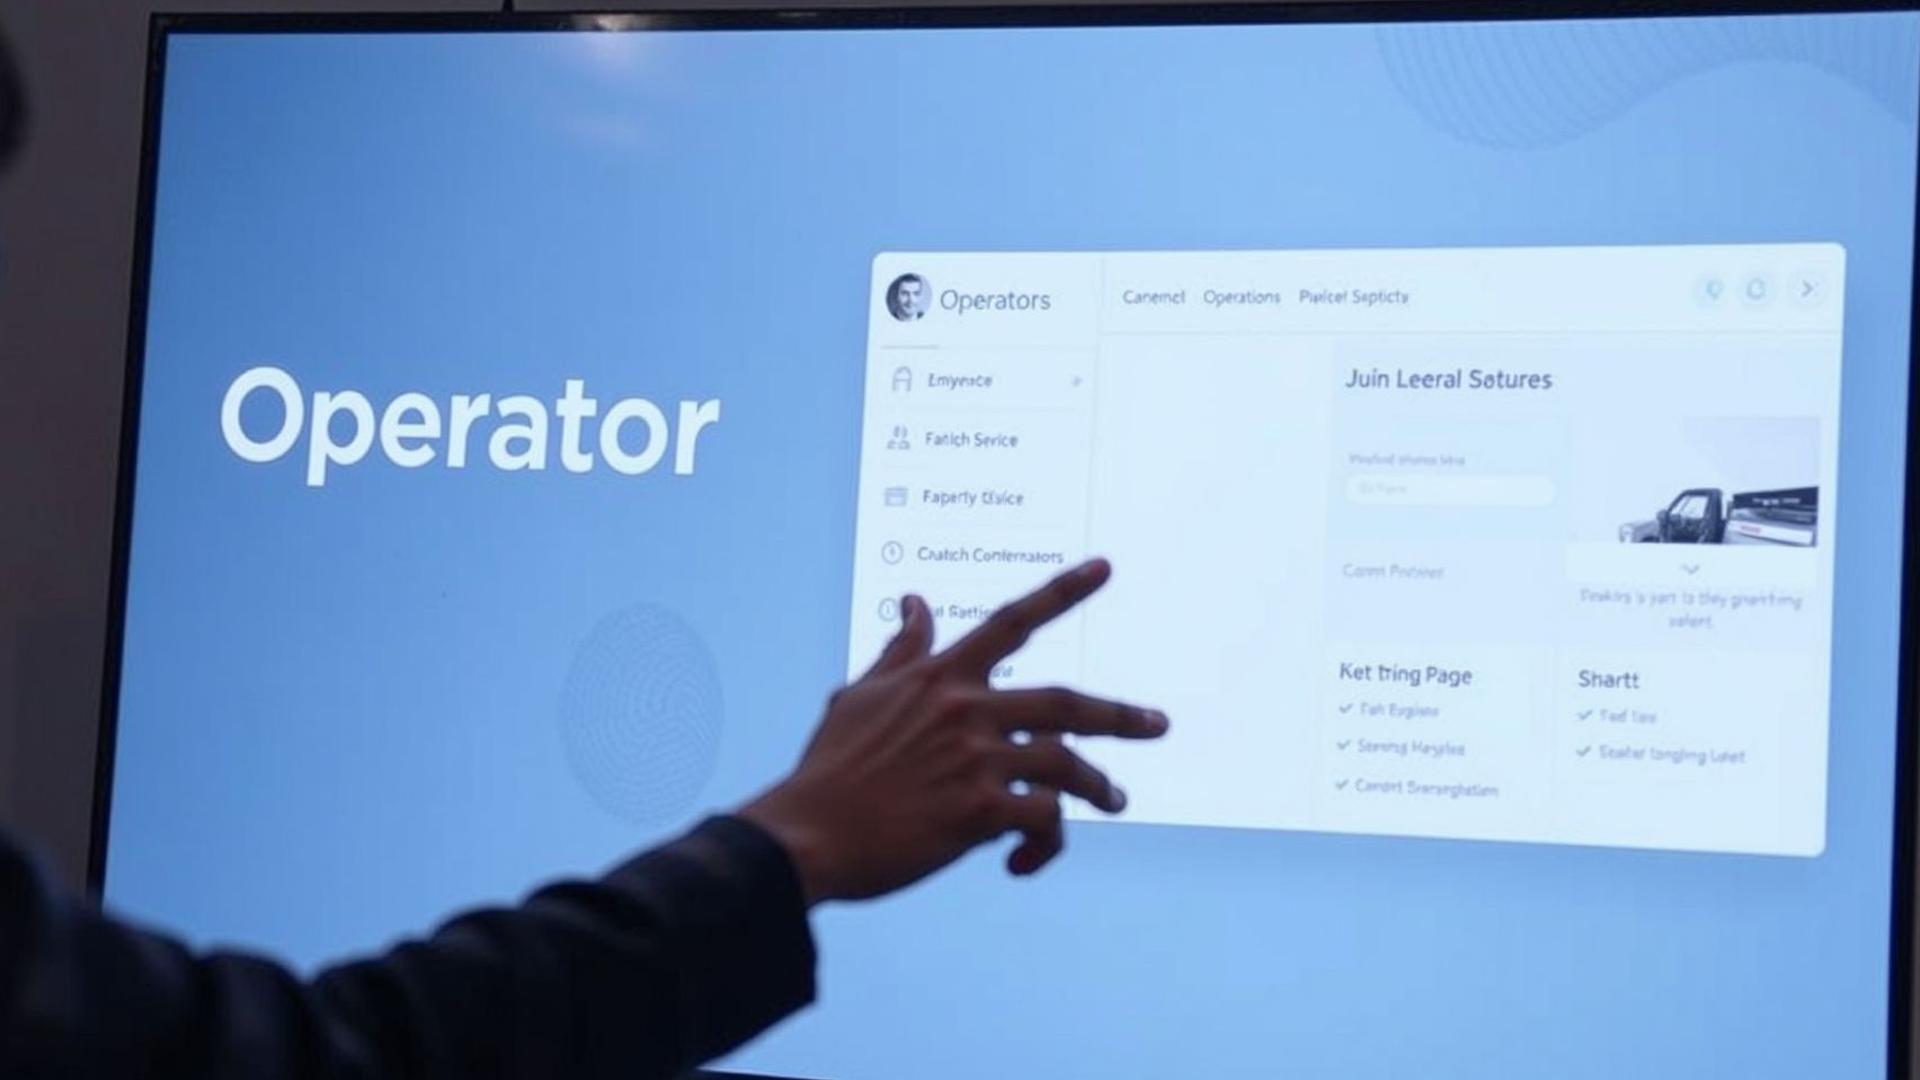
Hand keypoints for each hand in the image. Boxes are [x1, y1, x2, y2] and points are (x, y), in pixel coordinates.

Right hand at [739, 558, 1167, 903]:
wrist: (805, 836)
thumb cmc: (829, 770)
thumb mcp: (859, 696)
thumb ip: (900, 650)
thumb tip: (915, 601)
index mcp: (939, 677)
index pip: (1012, 620)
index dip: (1063, 590)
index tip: (1105, 567)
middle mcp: (965, 710)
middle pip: (1066, 703)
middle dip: (1120, 715)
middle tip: (1158, 724)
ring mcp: (976, 760)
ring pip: (1067, 765)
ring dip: (1099, 788)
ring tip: (1115, 802)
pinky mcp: (979, 813)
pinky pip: (1043, 820)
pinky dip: (1045, 841)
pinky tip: (1023, 861)